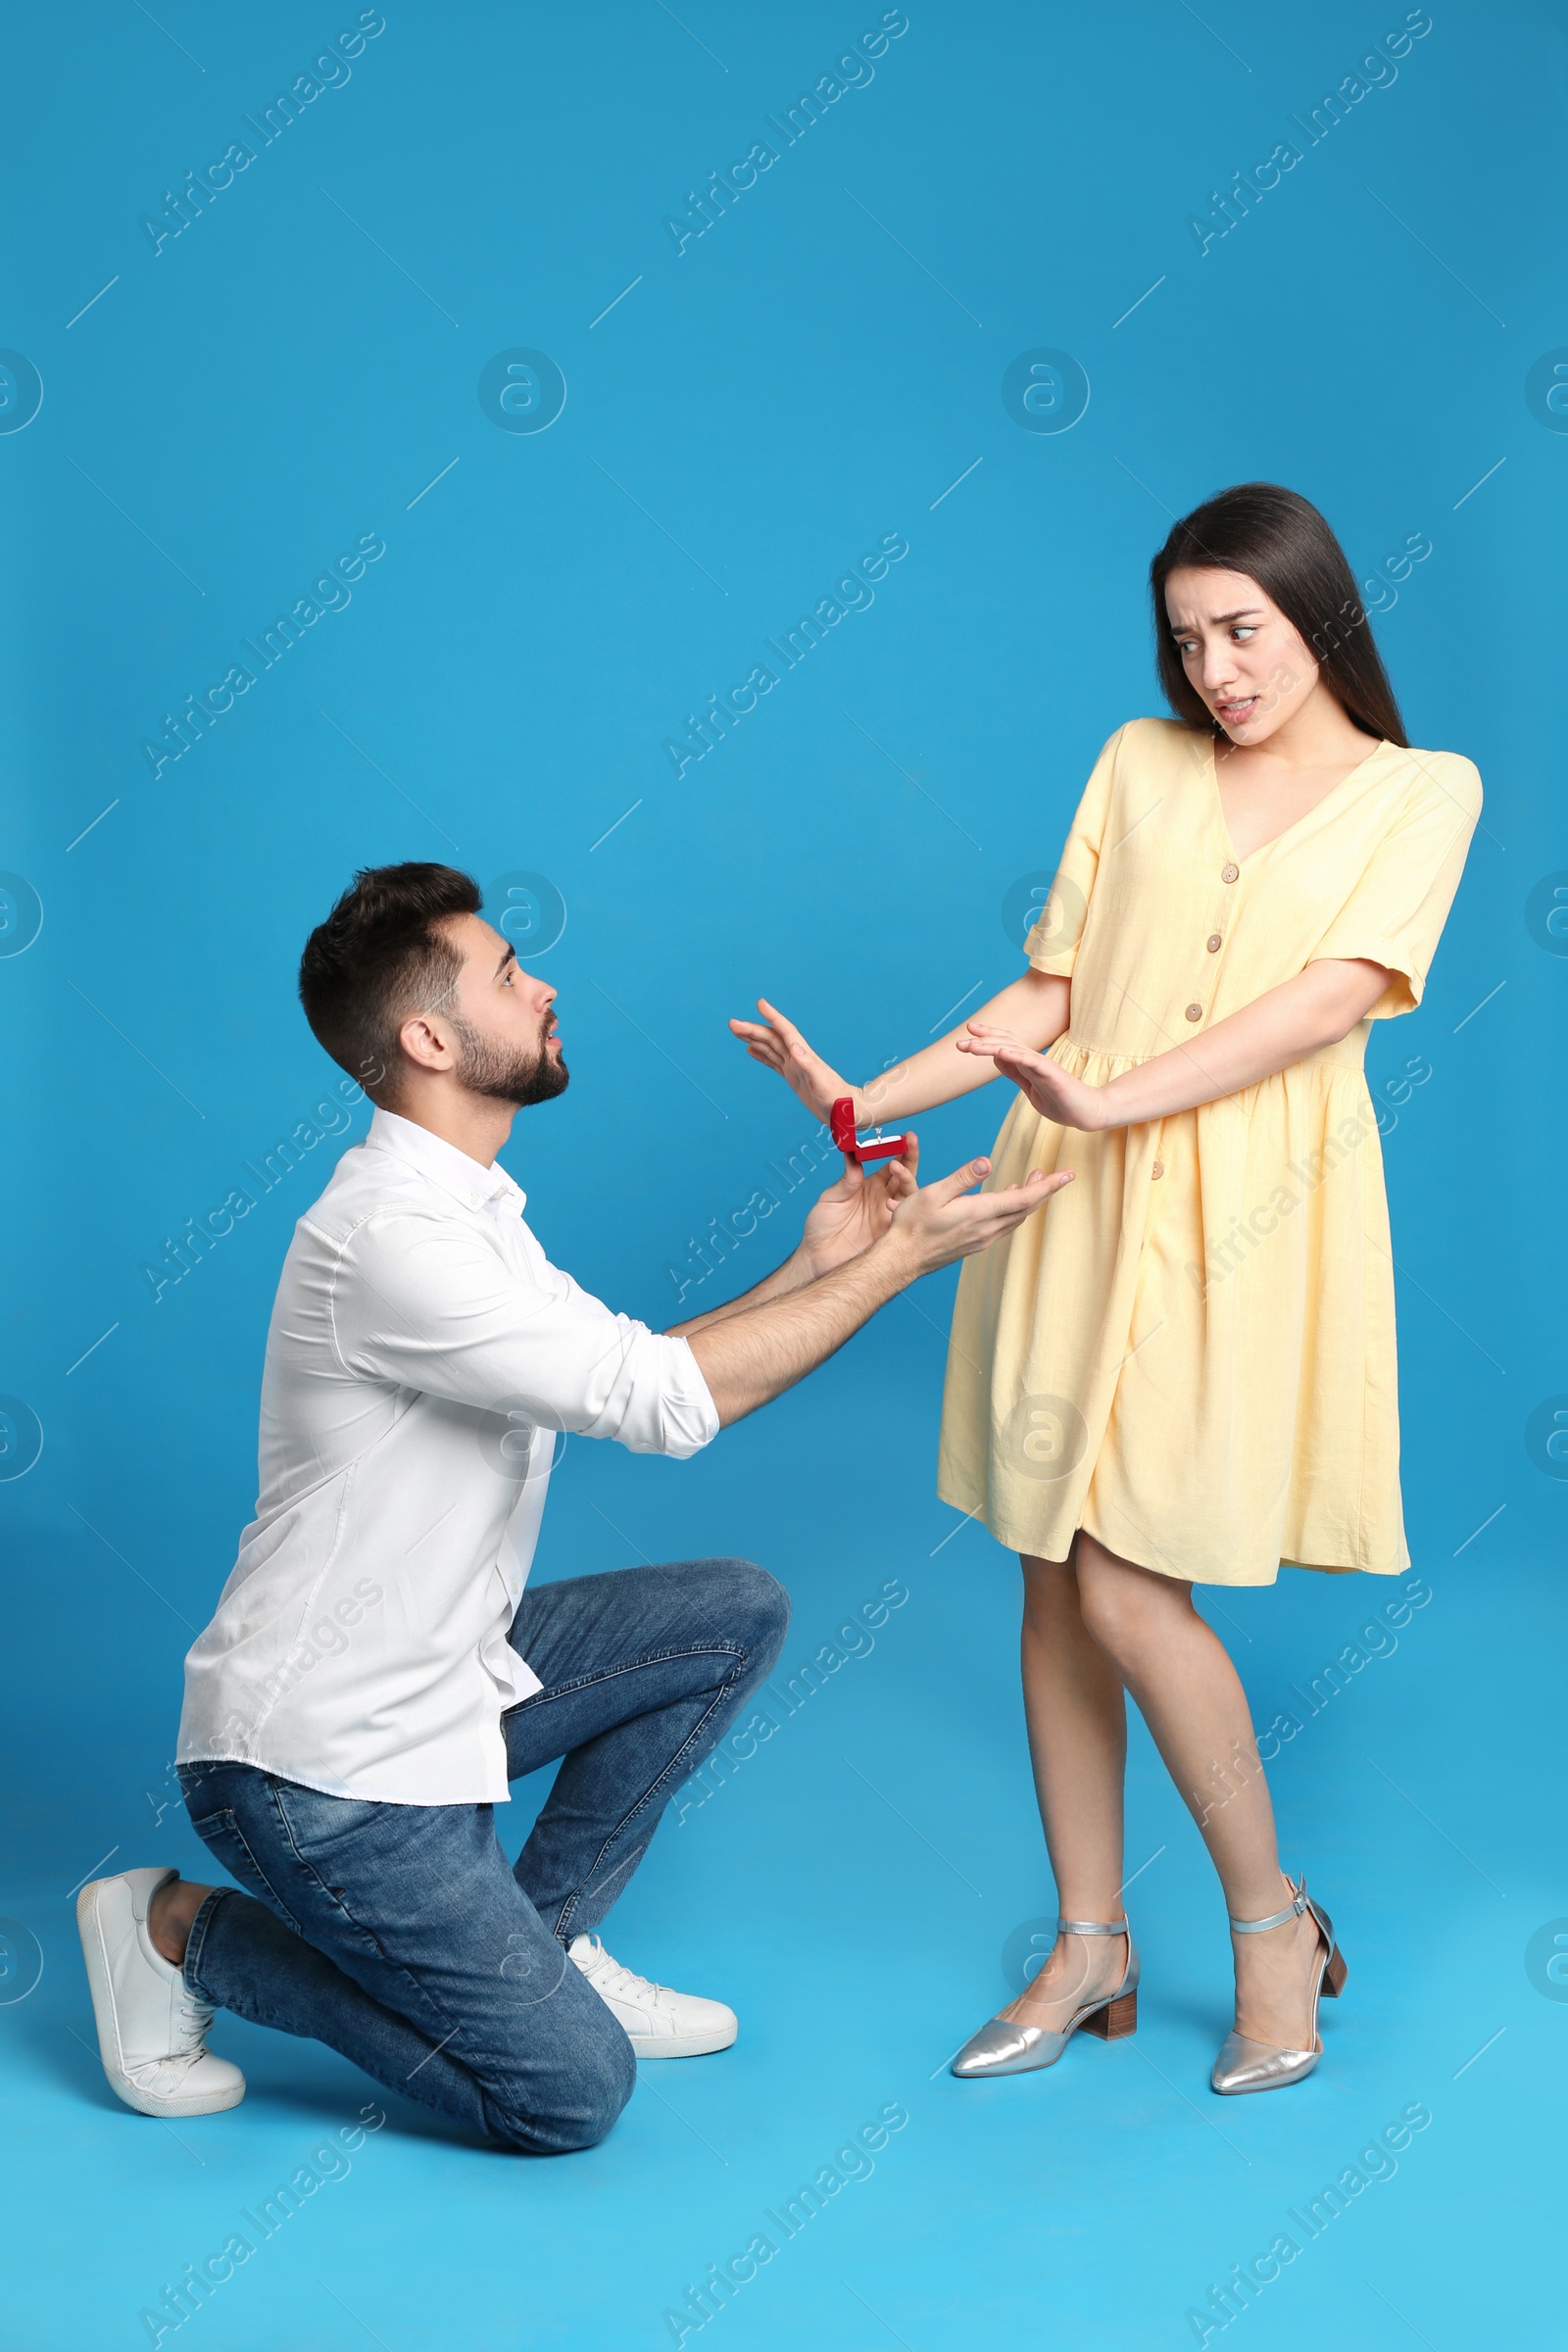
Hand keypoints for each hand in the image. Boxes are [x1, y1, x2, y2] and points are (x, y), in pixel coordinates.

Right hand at [729, 999, 851, 1123]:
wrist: (847, 1111)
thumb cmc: (837, 1099)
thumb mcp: (822, 1083)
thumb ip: (809, 1065)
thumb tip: (794, 1048)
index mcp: (803, 1056)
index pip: (785, 1031)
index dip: (773, 1017)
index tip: (760, 1003)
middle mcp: (797, 1058)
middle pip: (771, 1038)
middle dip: (752, 1029)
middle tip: (732, 1023)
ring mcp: (794, 1067)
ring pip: (769, 1047)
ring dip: (753, 1038)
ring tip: (736, 1031)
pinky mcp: (793, 1077)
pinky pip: (773, 1062)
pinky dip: (761, 1055)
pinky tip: (751, 1049)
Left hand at [800, 1137, 920, 1276]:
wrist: (818, 1258)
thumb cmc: (821, 1228)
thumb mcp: (831, 1198)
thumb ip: (847, 1179)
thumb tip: (853, 1154)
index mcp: (870, 1186)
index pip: (891, 1164)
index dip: (899, 1150)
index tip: (905, 1137)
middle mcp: (884, 1199)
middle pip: (905, 1175)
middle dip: (910, 1158)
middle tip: (910, 1143)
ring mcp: (889, 1216)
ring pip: (909, 1194)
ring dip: (908, 1179)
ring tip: (897, 1169)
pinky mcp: (891, 1233)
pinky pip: (906, 1218)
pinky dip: (905, 1208)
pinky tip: (893, 1203)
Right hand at [884, 1152, 1072, 1277]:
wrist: (902, 1258)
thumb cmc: (912, 1225)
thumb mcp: (933, 1193)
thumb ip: (962, 1178)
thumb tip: (986, 1162)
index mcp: (980, 1213)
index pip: (1025, 1198)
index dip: (1049, 1185)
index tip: (1068, 1175)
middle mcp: (987, 1229)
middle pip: (1026, 1208)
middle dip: (1043, 1190)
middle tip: (1054, 1173)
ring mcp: (982, 1239)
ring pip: (1016, 1218)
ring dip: (1028, 1200)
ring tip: (1032, 1181)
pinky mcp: (975, 1244)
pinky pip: (1004, 1226)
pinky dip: (1013, 1210)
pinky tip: (1006, 1201)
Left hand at [957, 1022, 1110, 1131]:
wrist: (1087, 1114)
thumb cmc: (1061, 1102)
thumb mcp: (1030, 1088)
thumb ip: (1015, 1073)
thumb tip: (996, 1059)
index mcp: (1028, 1063)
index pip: (1004, 1044)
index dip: (986, 1038)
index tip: (966, 1035)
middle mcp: (1035, 1059)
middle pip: (1006, 1043)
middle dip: (982, 1040)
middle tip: (959, 1041)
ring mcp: (1044, 1065)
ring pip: (1015, 1049)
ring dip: (992, 1046)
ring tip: (972, 1046)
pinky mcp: (1054, 1074)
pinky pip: (1033, 1062)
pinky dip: (1016, 1056)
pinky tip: (1000, 1053)